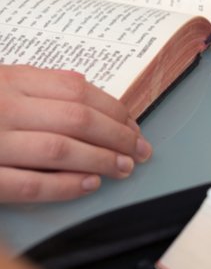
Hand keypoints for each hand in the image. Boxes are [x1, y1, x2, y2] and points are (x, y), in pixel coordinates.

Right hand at [0, 65, 150, 202]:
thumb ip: (36, 82)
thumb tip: (81, 82)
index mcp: (11, 82)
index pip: (77, 92)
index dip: (113, 111)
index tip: (133, 127)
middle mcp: (4, 109)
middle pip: (76, 119)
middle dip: (117, 137)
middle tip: (139, 150)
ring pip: (59, 150)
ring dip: (100, 160)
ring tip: (123, 168)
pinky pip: (29, 185)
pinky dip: (64, 186)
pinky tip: (90, 184)